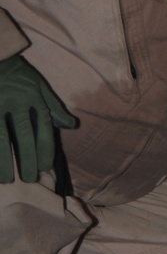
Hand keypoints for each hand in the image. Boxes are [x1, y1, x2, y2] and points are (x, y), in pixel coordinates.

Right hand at [0, 54, 76, 183]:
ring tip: (6, 180)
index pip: (43, 127)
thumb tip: (72, 125)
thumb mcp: (39, 85)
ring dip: (3, 160)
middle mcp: (16, 102)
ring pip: (0, 137)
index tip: (46, 167)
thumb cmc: (17, 73)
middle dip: (27, 158)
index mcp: (33, 98)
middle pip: (23, 134)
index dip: (45, 148)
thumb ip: (53, 107)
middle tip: (29, 179)